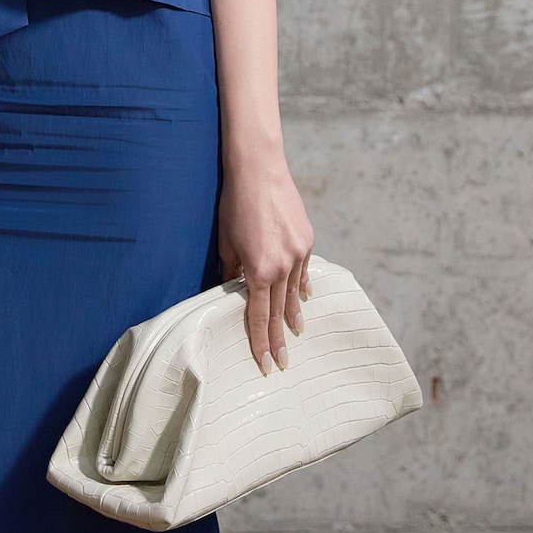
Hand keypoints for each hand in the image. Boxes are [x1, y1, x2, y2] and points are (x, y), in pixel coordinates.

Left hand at [216, 156, 314, 377]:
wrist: (259, 169)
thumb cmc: (234, 204)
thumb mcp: (226, 242)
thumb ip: (230, 272)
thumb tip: (232, 290)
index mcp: (259, 271)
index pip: (260, 316)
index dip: (261, 342)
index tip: (266, 364)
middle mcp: (283, 266)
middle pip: (280, 310)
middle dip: (280, 338)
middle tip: (283, 362)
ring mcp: (299, 253)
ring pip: (295, 292)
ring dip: (293, 315)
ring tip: (295, 334)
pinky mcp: (307, 239)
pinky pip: (304, 271)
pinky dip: (302, 286)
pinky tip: (304, 299)